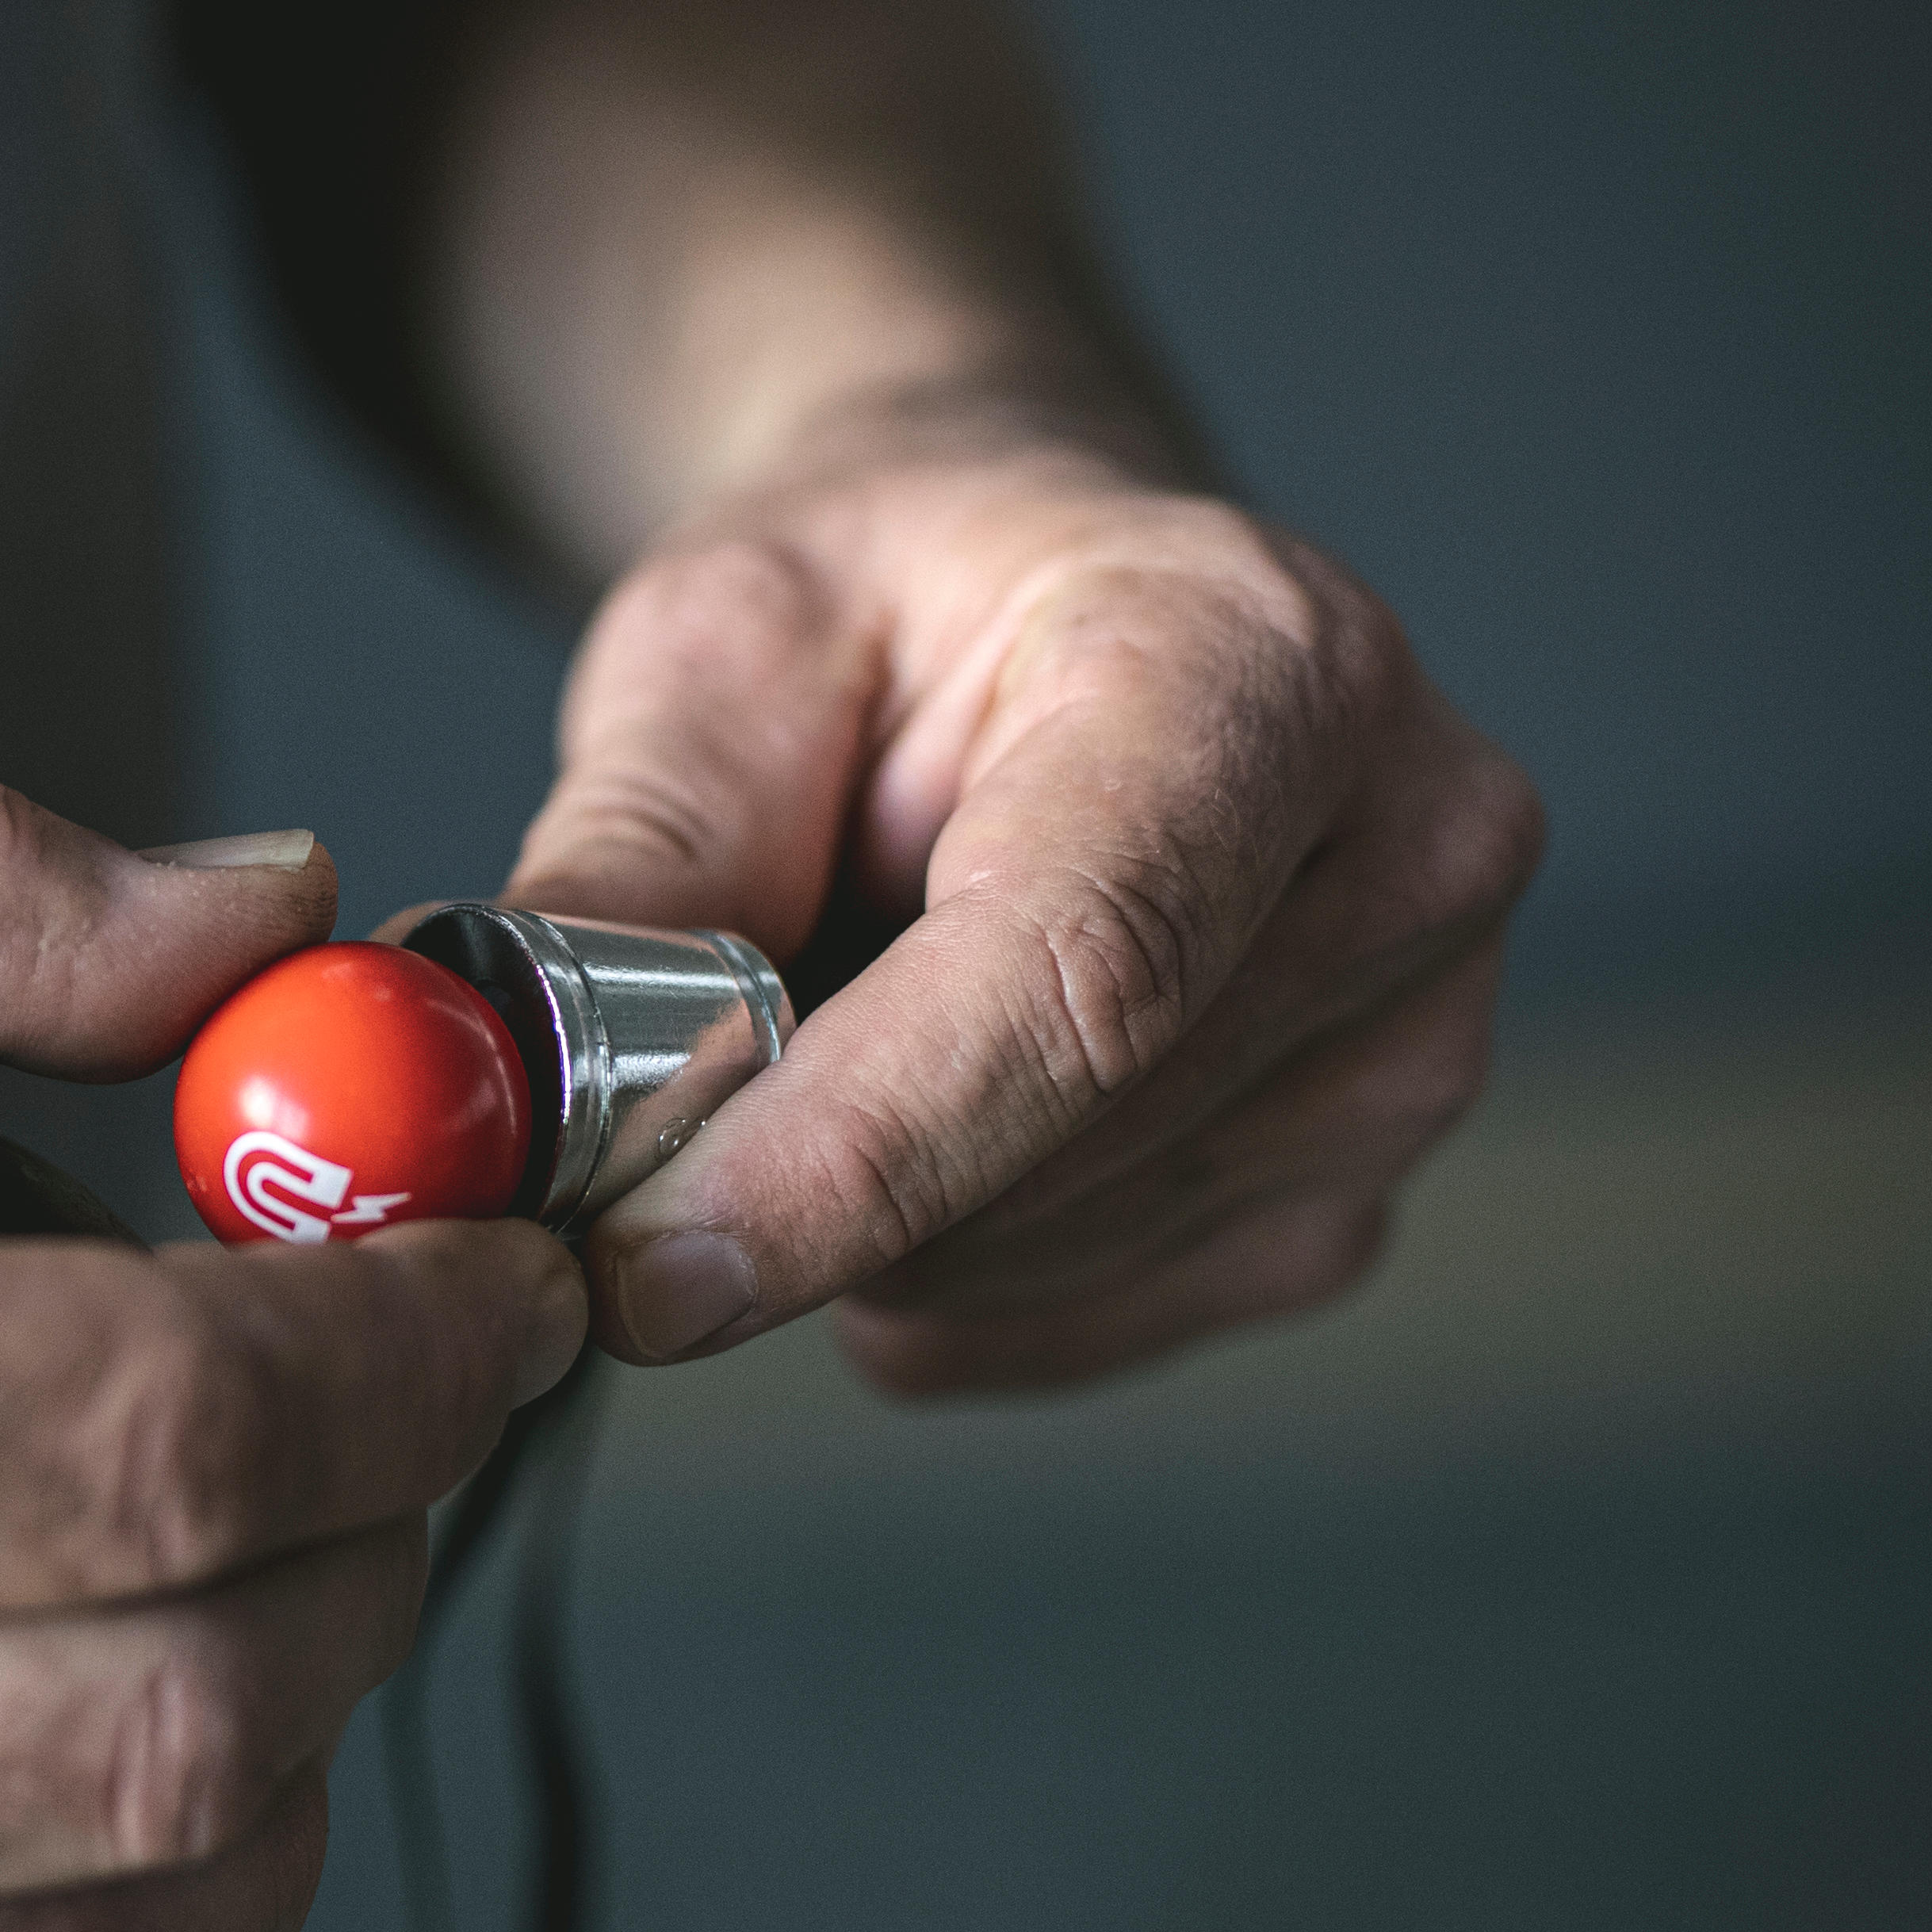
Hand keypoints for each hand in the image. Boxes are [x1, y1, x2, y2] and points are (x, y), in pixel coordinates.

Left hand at [503, 422, 1540, 1389]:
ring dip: (857, 1214)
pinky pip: (1070, 1326)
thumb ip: (630, 865)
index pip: (1075, 976)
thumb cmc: (887, 605)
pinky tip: (910, 1112)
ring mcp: (1408, 1045)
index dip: (852, 1153)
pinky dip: (927, 1269)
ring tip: (830, 1021)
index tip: (645, 1267)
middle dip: (796, 1183)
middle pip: (1057, 1144)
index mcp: (1259, 666)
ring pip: (1041, 1263)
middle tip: (632, 1113)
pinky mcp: (1347, 1192)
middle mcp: (1400, 856)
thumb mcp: (713, 647)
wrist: (1022, 608)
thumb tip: (522, 1088)